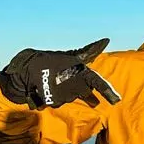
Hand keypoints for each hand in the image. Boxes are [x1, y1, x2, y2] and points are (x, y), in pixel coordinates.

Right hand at [0, 39, 120, 108]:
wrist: (26, 67)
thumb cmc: (54, 60)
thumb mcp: (73, 55)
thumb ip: (90, 52)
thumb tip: (106, 40)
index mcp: (82, 72)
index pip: (97, 82)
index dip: (107, 91)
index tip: (116, 100)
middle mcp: (75, 84)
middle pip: (82, 93)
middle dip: (79, 90)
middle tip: (66, 81)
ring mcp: (63, 93)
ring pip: (68, 98)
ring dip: (63, 92)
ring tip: (53, 81)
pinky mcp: (50, 100)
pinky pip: (54, 103)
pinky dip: (50, 97)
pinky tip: (43, 88)